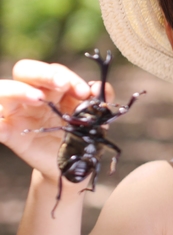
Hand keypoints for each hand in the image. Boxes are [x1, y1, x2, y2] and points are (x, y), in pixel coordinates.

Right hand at [0, 59, 104, 181]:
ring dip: (17, 90)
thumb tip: (99, 87)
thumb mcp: (95, 116)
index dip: (68, 76)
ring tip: (37, 98)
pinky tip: (1, 120)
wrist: (74, 164)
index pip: (54, 71)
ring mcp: (18, 114)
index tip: (85, 92)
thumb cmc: (82, 134)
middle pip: (24, 70)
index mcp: (53, 88)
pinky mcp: (10, 134)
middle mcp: (32, 96)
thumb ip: (100, 100)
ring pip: (2, 90)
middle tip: (61, 85)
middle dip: (43, 73)